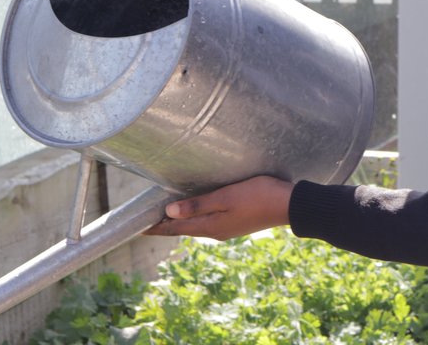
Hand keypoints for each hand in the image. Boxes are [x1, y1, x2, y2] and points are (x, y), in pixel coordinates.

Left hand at [145, 175, 293, 240]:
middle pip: (184, 228)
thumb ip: (198, 205)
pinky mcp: (236, 221)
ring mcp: (227, 227)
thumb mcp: (226, 197)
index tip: (137, 227)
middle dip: (165, 224)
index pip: (175, 228)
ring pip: (196, 225)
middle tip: (146, 218)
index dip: (155, 227)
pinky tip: (196, 208)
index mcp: (210, 226)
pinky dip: (196, 216)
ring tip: (166, 212)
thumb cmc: (259, 196)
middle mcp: (216, 231)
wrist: (290, 205)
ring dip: (180, 220)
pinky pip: (209, 221)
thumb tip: (168, 212)